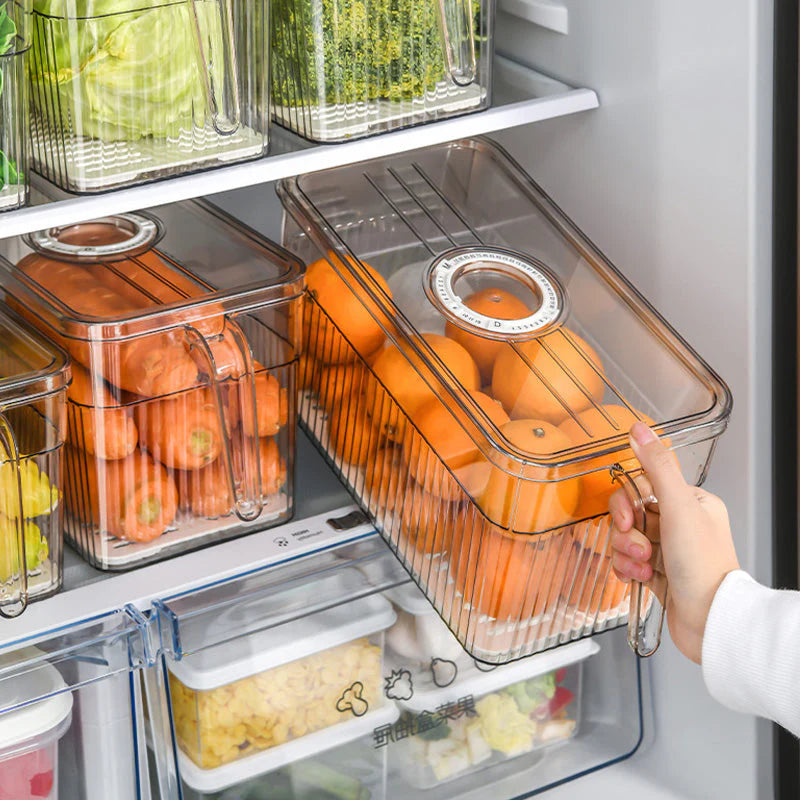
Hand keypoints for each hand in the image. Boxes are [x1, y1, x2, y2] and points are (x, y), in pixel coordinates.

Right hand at [609, 422, 739, 663]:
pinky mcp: (656, 573)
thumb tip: (639, 430)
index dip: (626, 503)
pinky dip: (627, 569)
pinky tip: (638, 579)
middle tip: (641, 547)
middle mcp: (679, 524)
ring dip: (627, 554)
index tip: (629, 518)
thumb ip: (656, 468)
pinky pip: (626, 561)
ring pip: (624, 539)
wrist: (710, 621)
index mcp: (690, 502)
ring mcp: (667, 550)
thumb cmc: (703, 566)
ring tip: (645, 568)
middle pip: (628, 514)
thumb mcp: (678, 508)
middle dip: (627, 533)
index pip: (640, 486)